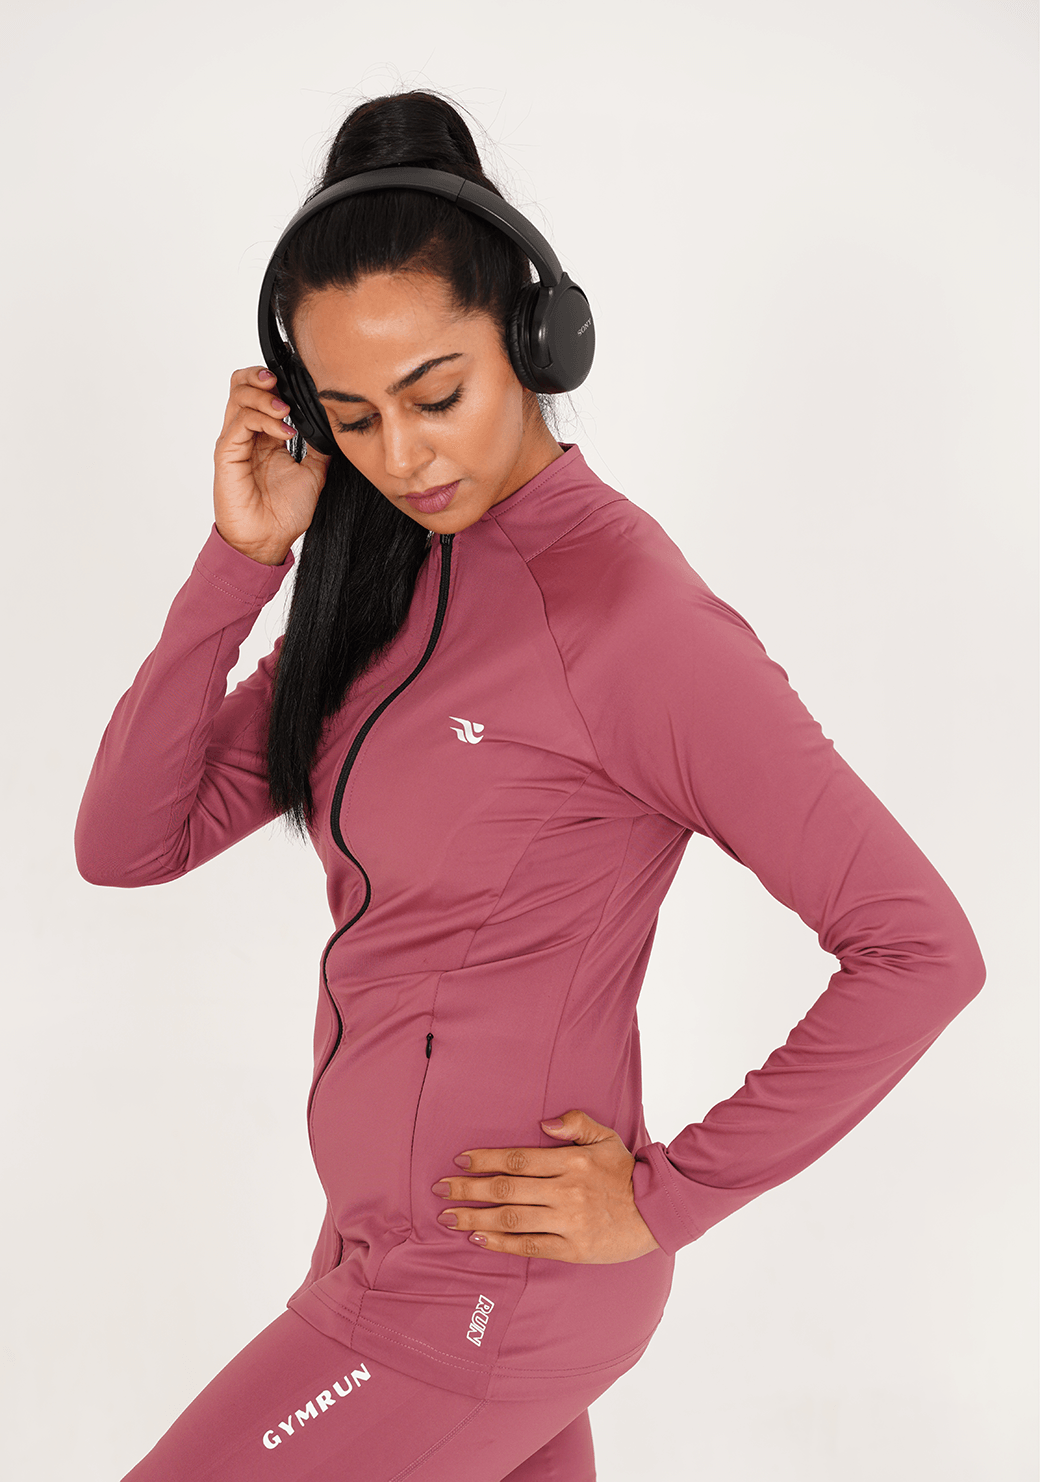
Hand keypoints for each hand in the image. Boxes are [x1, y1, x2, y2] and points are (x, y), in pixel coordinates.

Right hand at [212, 365, 330, 564]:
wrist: (268, 541)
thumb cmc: (284, 513)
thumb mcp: (314, 473)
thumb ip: (319, 447)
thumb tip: (333, 426)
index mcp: (264, 435)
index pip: (261, 391)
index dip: (278, 382)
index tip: (300, 385)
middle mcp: (246, 433)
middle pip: (241, 384)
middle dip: (262, 376)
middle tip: (282, 384)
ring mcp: (234, 441)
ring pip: (238, 395)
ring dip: (265, 396)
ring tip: (287, 410)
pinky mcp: (227, 453)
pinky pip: (240, 422)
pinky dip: (264, 419)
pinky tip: (285, 432)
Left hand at [430, 1109, 660, 1263]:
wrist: (656, 1211)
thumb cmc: (625, 1171)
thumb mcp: (605, 1137)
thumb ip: (575, 1124)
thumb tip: (544, 1123)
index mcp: (571, 1162)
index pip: (517, 1159)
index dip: (485, 1160)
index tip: (460, 1161)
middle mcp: (565, 1192)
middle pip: (506, 1190)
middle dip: (468, 1189)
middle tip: (440, 1190)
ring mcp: (568, 1222)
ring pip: (512, 1220)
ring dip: (475, 1218)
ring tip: (449, 1217)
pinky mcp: (572, 1249)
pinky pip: (529, 1246)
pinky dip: (500, 1243)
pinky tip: (479, 1238)